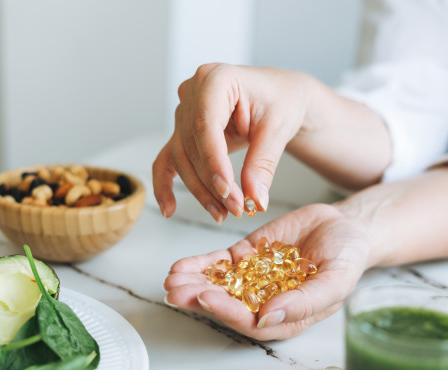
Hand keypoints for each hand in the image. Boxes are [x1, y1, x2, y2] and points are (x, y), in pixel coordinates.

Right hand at [152, 63, 311, 223]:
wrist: (281, 97)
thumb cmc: (281, 101)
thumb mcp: (278, 129)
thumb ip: (263, 164)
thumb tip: (255, 199)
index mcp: (216, 78)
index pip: (205, 125)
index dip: (213, 162)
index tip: (227, 191)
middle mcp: (193, 91)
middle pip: (192, 146)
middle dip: (212, 183)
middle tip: (236, 208)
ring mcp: (184, 111)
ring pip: (182, 158)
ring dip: (200, 190)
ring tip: (223, 213)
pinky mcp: (183, 131)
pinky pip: (168, 159)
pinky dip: (165, 184)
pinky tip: (170, 209)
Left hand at [163, 203, 368, 339]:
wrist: (346, 227)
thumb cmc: (348, 258)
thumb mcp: (335, 281)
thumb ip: (304, 302)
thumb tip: (268, 319)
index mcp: (285, 316)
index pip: (250, 321)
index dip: (227, 312)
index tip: (206, 298)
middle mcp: (264, 302)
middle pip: (226, 305)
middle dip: (199, 298)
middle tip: (176, 291)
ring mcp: (253, 278)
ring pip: (218, 284)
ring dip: (193, 283)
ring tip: (172, 279)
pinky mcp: (247, 256)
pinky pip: (219, 263)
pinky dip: (200, 264)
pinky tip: (181, 266)